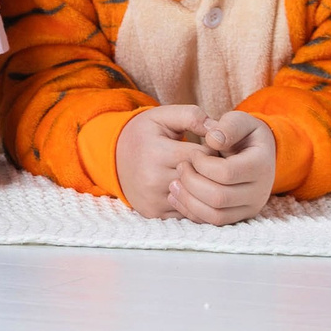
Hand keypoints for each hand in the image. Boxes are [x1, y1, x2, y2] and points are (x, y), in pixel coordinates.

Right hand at [115, 104, 218, 218]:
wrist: (113, 157)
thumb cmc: (143, 134)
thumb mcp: (163, 116)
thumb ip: (192, 116)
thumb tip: (217, 129)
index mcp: (157, 153)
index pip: (204, 157)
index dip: (215, 150)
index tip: (211, 147)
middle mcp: (153, 180)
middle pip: (203, 180)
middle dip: (214, 171)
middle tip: (212, 162)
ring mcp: (154, 200)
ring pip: (199, 200)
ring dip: (207, 189)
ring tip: (203, 175)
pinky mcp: (155, 214)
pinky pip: (188, 214)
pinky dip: (196, 203)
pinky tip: (193, 190)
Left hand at [166, 111, 277, 224]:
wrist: (256, 153)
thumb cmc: (243, 134)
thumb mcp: (240, 121)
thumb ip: (228, 126)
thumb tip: (213, 138)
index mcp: (260, 165)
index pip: (226, 172)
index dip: (202, 164)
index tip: (192, 153)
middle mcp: (259, 191)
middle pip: (219, 197)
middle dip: (192, 182)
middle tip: (180, 167)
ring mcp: (250, 207)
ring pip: (215, 215)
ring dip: (189, 200)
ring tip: (174, 183)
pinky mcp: (238, 217)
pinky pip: (213, 222)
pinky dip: (192, 212)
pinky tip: (177, 196)